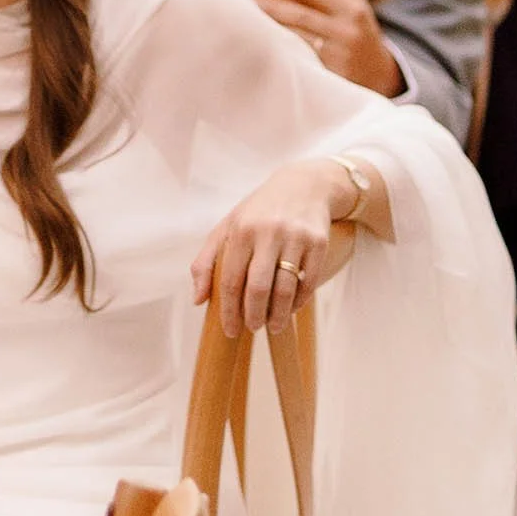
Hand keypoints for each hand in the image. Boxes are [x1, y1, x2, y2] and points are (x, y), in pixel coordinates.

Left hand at [192, 158, 352, 334]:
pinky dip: (299, 301)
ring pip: (285, 288)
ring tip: (272, 326)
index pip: (230, 279)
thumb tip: (197, 300)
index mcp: (241, 230)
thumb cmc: (259, 212)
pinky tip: (290, 309)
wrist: (304, 184)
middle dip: (253, 316)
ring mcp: (295, 237)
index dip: (229, 310)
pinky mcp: (318, 242)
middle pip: (258, 287)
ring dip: (278, 315)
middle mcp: (268, 232)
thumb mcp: (228, 226)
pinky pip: (309, 281)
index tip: (230, 331)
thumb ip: (206, 261)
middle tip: (252, 329)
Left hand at [259, 0, 396, 89]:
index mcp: (352, 7)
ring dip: (277, 28)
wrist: (378, 71)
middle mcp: (346, 29)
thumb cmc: (361, 28)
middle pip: (303, 15)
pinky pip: (304, 57)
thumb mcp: (356, 1)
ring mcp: (339, 52)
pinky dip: (287, 48)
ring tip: (254, 20)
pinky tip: (269, 43)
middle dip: (277, 8)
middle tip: (254, 0)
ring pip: (300, 37)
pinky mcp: (332, 72)